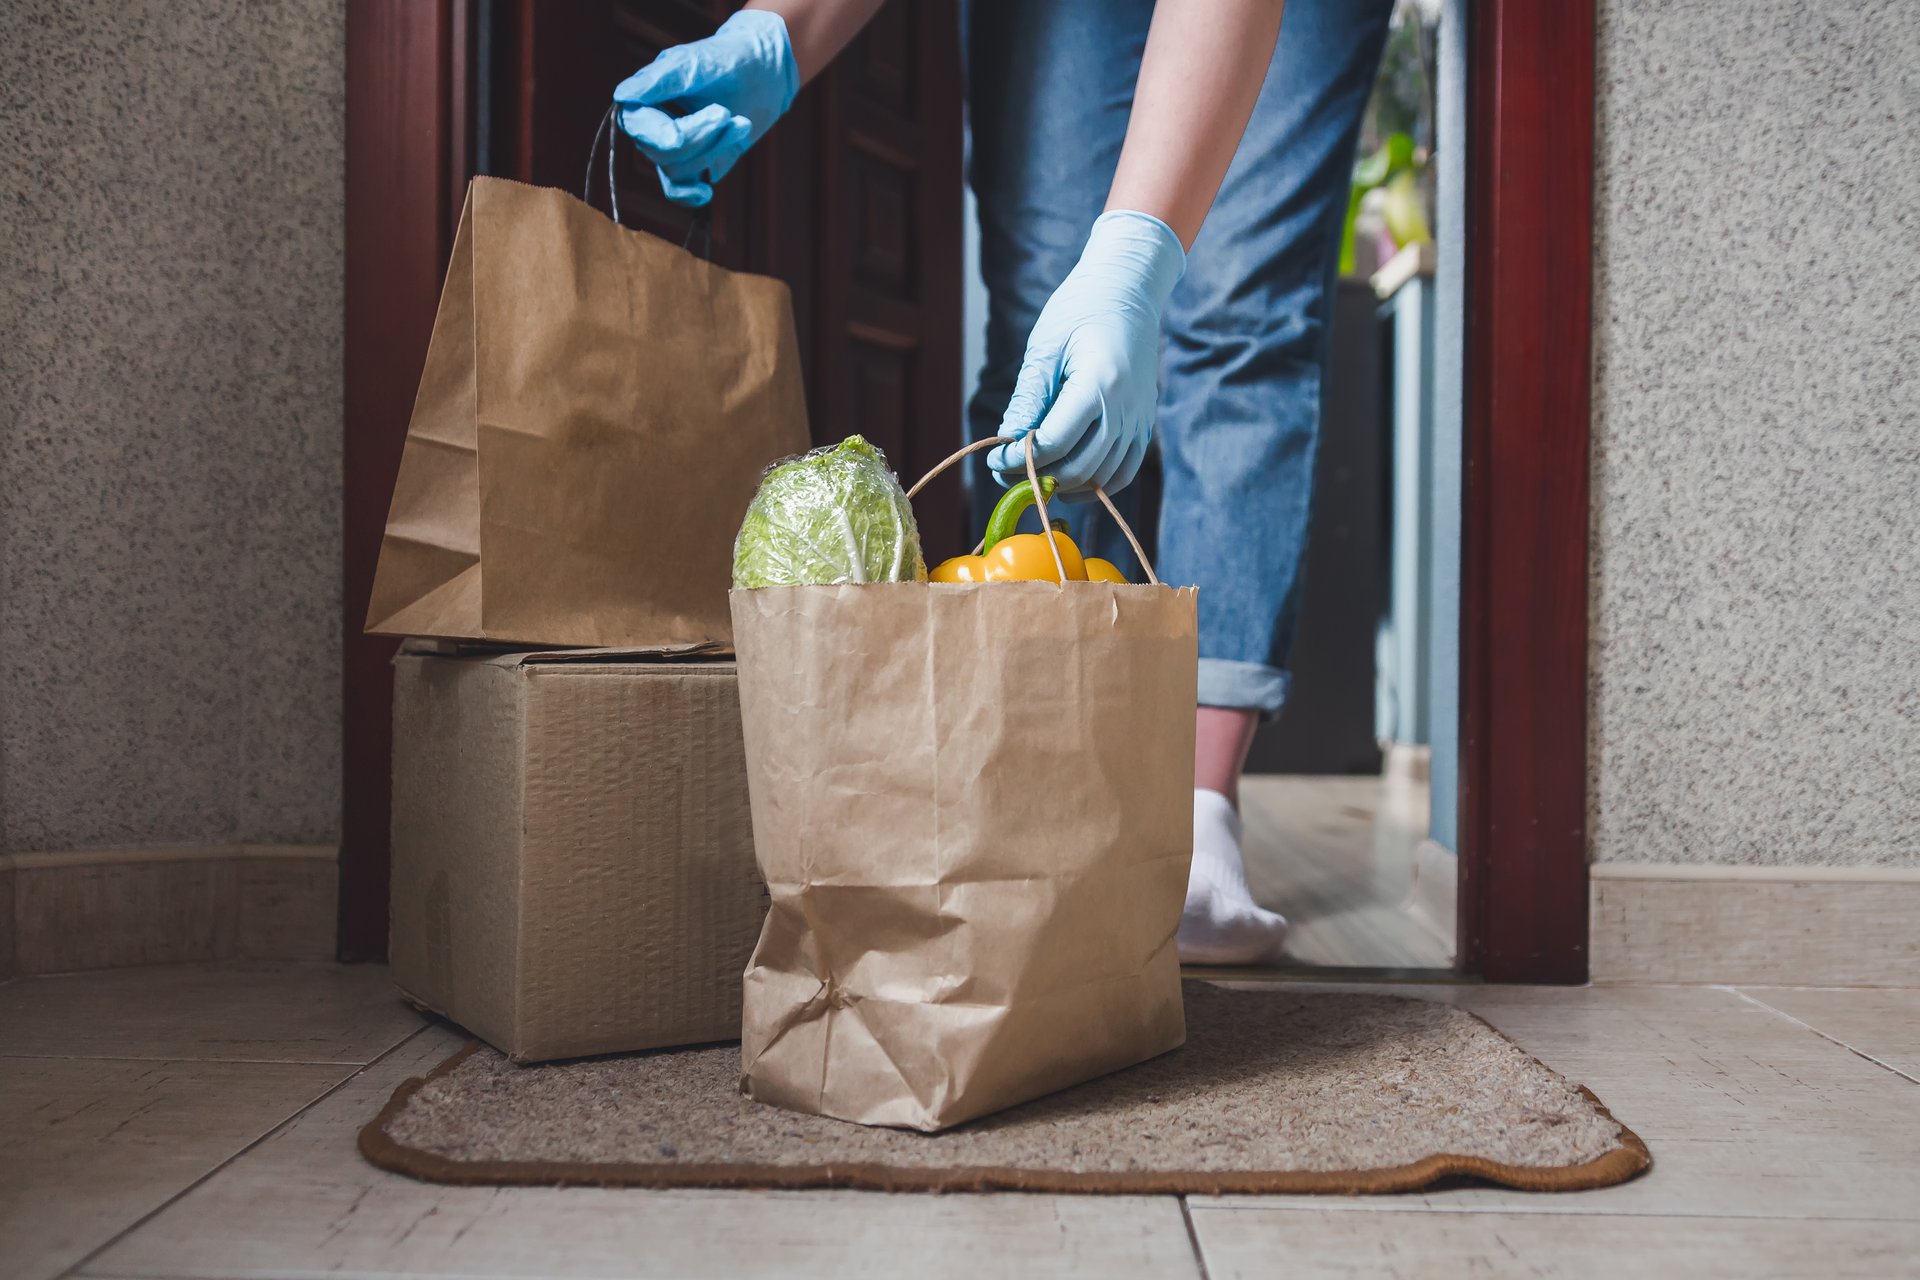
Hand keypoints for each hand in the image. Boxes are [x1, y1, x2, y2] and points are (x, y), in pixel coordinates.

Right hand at [613, 10, 798, 207]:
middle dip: (701, 137)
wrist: (764, 72)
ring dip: (714, 149)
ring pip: (678, 170)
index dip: (658, 135)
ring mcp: (672, 148)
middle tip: (727, 114)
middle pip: (663, 151)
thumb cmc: (726, 59)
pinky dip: (690, 195)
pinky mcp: (694, 164)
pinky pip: (680, 190)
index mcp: (644, 96)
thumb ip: (660, 79)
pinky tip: (706, 192)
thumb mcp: (695, 63)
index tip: (682, 135)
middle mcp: (653, 124)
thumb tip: (622, 96)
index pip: (637, 125)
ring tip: (740, 123)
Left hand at [989, 210, 1184, 496]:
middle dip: (1038, 477)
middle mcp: (1126, 408)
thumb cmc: (1081, 310)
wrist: (1129, 290)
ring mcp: (1140, 420)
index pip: (1055, 442)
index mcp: (1100, 383)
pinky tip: (1068, 481)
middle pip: (1078, 468)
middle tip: (1008, 472)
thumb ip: (1029, 399)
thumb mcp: (1045, 348)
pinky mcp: (1144, 425)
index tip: (994, 460)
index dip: (1019, 459)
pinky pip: (1123, 473)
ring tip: (1034, 474)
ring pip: (1102, 478)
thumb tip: (1008, 444)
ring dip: (1065, 485)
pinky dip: (1095, 485)